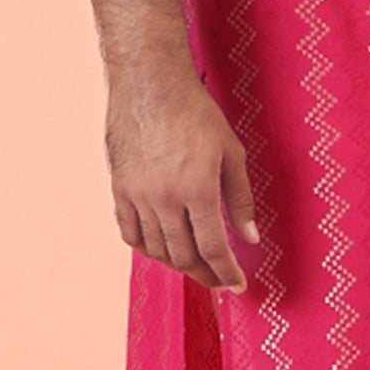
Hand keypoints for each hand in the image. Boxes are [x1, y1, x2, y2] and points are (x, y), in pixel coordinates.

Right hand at [106, 70, 260, 292]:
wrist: (150, 85)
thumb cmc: (195, 112)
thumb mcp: (231, 152)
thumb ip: (241, 199)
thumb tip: (250, 237)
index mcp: (197, 190)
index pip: (214, 248)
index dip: (227, 273)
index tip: (236, 285)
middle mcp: (165, 198)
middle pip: (184, 256)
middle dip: (205, 274)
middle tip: (218, 279)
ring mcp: (138, 196)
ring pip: (157, 250)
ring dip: (178, 264)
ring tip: (194, 265)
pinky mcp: (119, 189)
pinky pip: (130, 233)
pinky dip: (146, 248)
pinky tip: (161, 248)